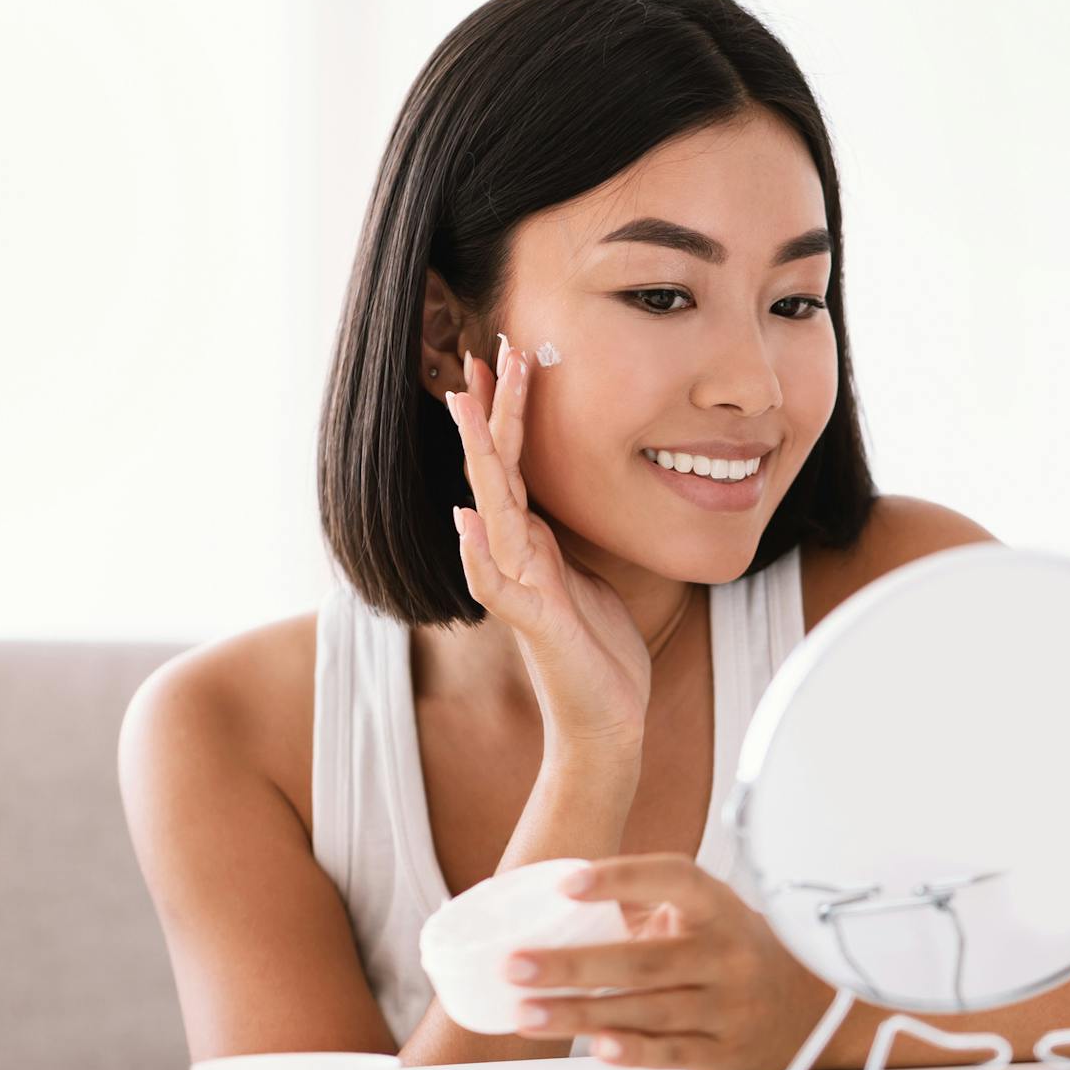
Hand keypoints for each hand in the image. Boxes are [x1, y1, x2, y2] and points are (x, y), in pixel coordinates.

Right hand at [448, 337, 650, 757]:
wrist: (605, 717)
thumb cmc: (598, 645)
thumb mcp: (589, 573)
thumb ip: (564, 536)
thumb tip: (554, 495)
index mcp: (532, 538)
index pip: (514, 460)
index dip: (508, 410)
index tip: (505, 355)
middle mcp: (515, 554)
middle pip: (496, 469)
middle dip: (490, 411)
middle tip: (483, 351)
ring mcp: (519, 586)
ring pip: (491, 509)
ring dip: (479, 459)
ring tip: (464, 407)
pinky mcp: (534, 622)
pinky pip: (499, 582)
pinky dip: (480, 550)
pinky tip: (467, 518)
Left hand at [504, 852, 838, 1069]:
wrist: (809, 1009)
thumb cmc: (735, 952)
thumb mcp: (705, 916)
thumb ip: (647, 904)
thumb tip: (555, 893)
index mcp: (718, 908)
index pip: (674, 878)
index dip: (622, 877)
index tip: (567, 883)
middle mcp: (726, 955)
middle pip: (643, 959)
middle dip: (573, 964)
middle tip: (515, 964)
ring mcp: (727, 1005)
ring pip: (646, 1010)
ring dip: (579, 1014)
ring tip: (526, 1011)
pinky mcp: (722, 1051)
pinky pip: (672, 1051)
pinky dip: (632, 1050)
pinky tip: (595, 1047)